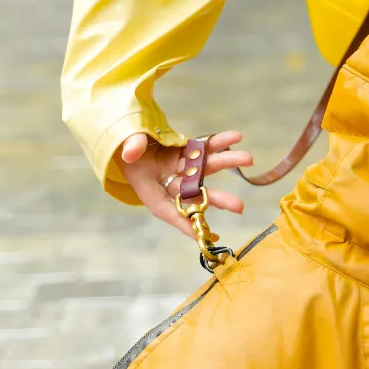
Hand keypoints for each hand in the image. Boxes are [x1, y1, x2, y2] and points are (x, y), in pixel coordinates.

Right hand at [116, 131, 252, 240]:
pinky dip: (218, 142)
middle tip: (239, 206)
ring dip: (225, 161)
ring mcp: (177, 166)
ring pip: (204, 166)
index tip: (204, 234)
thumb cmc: (120, 145)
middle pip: (193, 192)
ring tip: (248, 158)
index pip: (167, 210)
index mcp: (148, 189)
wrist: (123, 134)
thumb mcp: (121, 146)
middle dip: (216, 199)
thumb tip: (133, 151)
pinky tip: (236, 137)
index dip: (185, 222)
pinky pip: (203, 147)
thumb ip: (130, 148)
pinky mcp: (184, 150)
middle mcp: (167, 181)